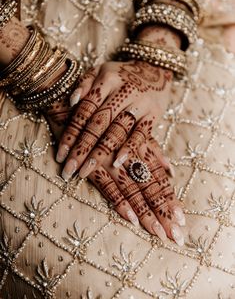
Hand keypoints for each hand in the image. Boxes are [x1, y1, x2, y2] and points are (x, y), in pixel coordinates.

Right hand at [46, 95, 184, 244]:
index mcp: (138, 150)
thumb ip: (150, 150)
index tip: (181, 219)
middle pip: (149, 188)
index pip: (158, 179)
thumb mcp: (128, 133)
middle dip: (163, 212)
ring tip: (158, 233)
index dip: (169, 199)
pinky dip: (120, 202)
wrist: (70, 105)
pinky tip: (130, 218)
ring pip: (133, 191)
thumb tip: (170, 169)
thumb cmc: (102, 118)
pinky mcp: (92, 165)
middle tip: (176, 235)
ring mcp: (111, 162)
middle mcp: (128, 157)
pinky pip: (108, 187)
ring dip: (145, 212)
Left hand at [56, 60, 171, 180]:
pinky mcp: (153, 115)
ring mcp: (140, 104)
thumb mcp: (100, 70)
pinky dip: (129, 148)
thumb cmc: (120, 74)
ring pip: (117, 131)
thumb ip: (84, 83)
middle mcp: (123, 92)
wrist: (154, 69)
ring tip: (86, 172)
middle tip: (69, 170)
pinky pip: (140, 134)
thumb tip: (72, 101)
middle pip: (98, 124)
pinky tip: (117, 163)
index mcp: (106, 80)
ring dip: (100, 153)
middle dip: (82, 149)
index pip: (84, 110)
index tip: (60, 155)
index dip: (70, 133)